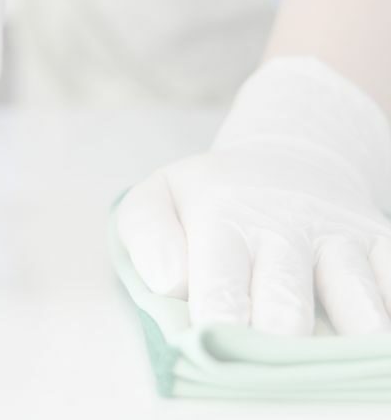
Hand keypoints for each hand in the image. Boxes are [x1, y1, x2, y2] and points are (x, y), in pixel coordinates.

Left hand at [116, 58, 390, 334]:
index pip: (219, 282)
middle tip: (263, 354)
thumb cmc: (211, 196)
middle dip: (274, 339)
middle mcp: (283, 224)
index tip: (213, 342)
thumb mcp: (160, 196)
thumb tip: (170, 283)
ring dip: (344, 335)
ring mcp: (336, 233)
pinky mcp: (378, 239)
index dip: (218, 321)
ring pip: (354, 297)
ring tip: (327, 354)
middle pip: (285, 301)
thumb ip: (147, 234)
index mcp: (222, 214)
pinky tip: (373, 332)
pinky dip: (388, 306)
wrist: (282, 160)